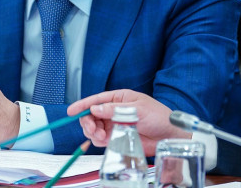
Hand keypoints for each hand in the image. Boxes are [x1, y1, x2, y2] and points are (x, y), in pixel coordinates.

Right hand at [67, 89, 190, 155]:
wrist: (169, 135)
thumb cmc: (158, 116)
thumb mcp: (137, 109)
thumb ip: (115, 109)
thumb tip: (95, 108)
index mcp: (119, 98)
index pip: (96, 100)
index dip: (82, 105)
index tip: (71, 111)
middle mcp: (113, 111)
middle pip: (90, 115)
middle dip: (88, 122)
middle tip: (93, 130)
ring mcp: (113, 124)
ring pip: (92, 128)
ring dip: (92, 133)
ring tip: (102, 137)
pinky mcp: (115, 137)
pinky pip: (99, 140)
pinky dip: (98, 141)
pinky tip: (106, 140)